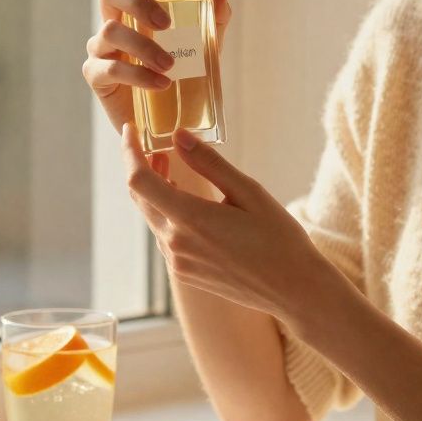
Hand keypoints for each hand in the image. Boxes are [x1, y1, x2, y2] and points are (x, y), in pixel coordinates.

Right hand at [82, 0, 232, 132]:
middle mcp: (116, 19)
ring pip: (110, 31)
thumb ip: (213, 19)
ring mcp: (102, 47)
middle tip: (167, 25)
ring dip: (144, 48)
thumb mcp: (206, 48)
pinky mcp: (97, 75)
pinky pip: (110, 66)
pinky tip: (161, 84)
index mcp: (140, 5)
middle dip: (138, 1)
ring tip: (170, 68)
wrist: (171, 126)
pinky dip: (138, 75)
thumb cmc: (185, 80)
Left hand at [120, 123, 353, 325]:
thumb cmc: (278, 238)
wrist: (293, 289)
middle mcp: (176, 243)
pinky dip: (168, 216)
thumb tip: (178, 136)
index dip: (129, 152)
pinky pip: (165, 239)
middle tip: (156, 149)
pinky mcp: (185, 275)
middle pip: (140, 198)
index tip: (131, 131)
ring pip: (152, 218)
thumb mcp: (248, 192)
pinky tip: (188, 208)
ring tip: (172, 174)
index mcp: (190, 218)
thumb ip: (210, 164)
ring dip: (155, 194)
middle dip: (142, 169)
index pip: (139, 180)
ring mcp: (178, 263)